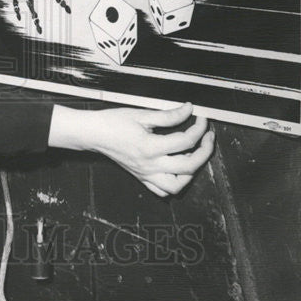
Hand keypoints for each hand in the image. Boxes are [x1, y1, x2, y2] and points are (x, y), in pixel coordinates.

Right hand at [48, 101, 214, 196]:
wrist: (93, 133)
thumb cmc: (112, 123)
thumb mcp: (142, 114)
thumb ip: (168, 115)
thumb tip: (188, 110)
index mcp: (150, 147)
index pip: (185, 140)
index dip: (198, 128)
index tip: (201, 118)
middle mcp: (149, 165)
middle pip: (189, 165)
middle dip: (204, 150)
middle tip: (207, 136)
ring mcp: (146, 174)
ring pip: (178, 185)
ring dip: (192, 171)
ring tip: (194, 155)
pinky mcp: (142, 178)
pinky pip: (163, 191)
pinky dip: (175, 183)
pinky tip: (178, 169)